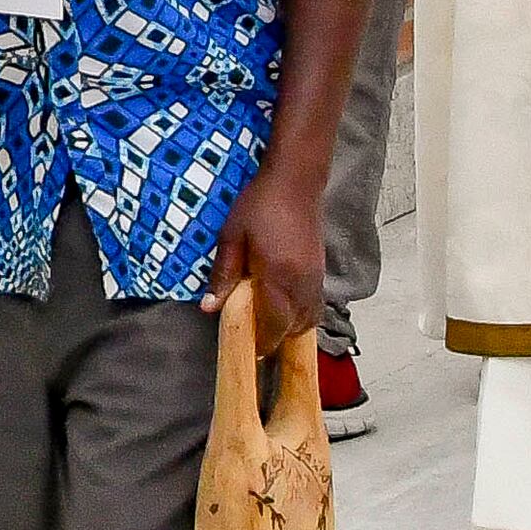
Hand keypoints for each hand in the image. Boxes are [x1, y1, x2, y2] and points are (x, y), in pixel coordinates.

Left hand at [203, 161, 329, 346]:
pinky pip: (315, 306)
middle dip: (275, 338)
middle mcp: (302, 284)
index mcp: (278, 277)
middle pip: (294, 329)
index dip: (262, 342)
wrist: (295, 180)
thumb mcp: (231, 237)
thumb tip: (209, 308)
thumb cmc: (259, 205)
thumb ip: (223, 274)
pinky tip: (285, 306)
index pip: (274, 326)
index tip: (249, 349)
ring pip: (308, 320)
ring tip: (268, 322)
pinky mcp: (321, 272)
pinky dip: (302, 314)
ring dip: (290, 328)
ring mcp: (315, 279)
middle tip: (255, 335)